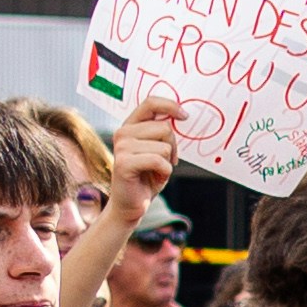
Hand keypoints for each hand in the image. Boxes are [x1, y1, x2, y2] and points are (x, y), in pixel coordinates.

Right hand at [98, 83, 185, 219]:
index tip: (185, 116)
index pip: (150, 103)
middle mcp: (123, 133)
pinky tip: (155, 177)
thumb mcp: (158, 150)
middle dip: (173, 146)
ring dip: (168, 162)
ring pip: (164, 146)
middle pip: (164, 128)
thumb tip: (182, 116)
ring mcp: (121, 147)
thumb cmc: (148, 176)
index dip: (170, 106)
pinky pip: (159, 161)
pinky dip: (164, 172)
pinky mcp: (123, 163)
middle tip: (167, 160)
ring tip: (156, 170)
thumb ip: (162, 133)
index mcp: (131, 126)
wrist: (131, 204)